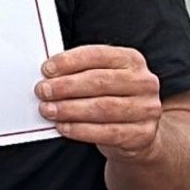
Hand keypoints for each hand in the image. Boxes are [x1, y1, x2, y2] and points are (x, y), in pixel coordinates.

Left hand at [35, 45, 162, 159]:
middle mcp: (144, 82)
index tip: (47, 69)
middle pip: (100, 81)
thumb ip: (82, 73)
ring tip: (49, 110)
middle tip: (43, 91)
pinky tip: (63, 127)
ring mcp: (146, 109)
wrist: (138, 133)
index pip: (98, 55)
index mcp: (132, 60)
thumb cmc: (113, 99)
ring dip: (70, 109)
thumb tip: (49, 75)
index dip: (70, 61)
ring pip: (103, 108)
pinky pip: (107, 132)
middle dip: (66, 86)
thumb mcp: (104, 79)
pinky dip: (81, 130)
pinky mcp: (142, 134)